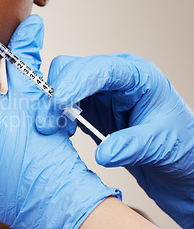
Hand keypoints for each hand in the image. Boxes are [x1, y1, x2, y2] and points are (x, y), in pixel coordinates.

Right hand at [36, 54, 193, 228]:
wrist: (178, 159)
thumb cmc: (179, 145)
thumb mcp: (161, 145)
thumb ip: (132, 147)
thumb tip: (102, 154)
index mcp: (138, 76)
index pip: (101, 69)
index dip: (75, 82)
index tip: (58, 103)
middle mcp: (115, 77)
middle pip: (72, 69)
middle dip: (55, 93)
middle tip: (48, 124)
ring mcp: (98, 90)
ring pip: (61, 83)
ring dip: (51, 105)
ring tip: (55, 129)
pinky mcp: (88, 106)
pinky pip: (61, 101)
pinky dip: (53, 114)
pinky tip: (61, 131)